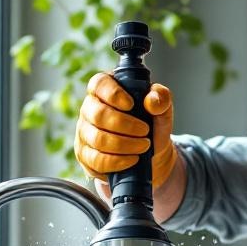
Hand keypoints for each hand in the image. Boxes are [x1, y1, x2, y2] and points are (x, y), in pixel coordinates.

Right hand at [74, 72, 176, 186]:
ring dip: (125, 145)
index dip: (114, 94)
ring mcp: (84, 133)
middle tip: (145, 131)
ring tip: (144, 145)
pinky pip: (96, 159)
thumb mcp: (162, 108)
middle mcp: (89, 109)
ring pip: (98, 139)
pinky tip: (133, 159)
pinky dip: (118, 161)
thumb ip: (161, 97)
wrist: (151, 155)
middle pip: (98, 115)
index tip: (132, 105)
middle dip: (126, 125)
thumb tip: (151, 101)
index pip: (99, 84)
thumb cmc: (152, 125)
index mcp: (104, 90)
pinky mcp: (85, 155)